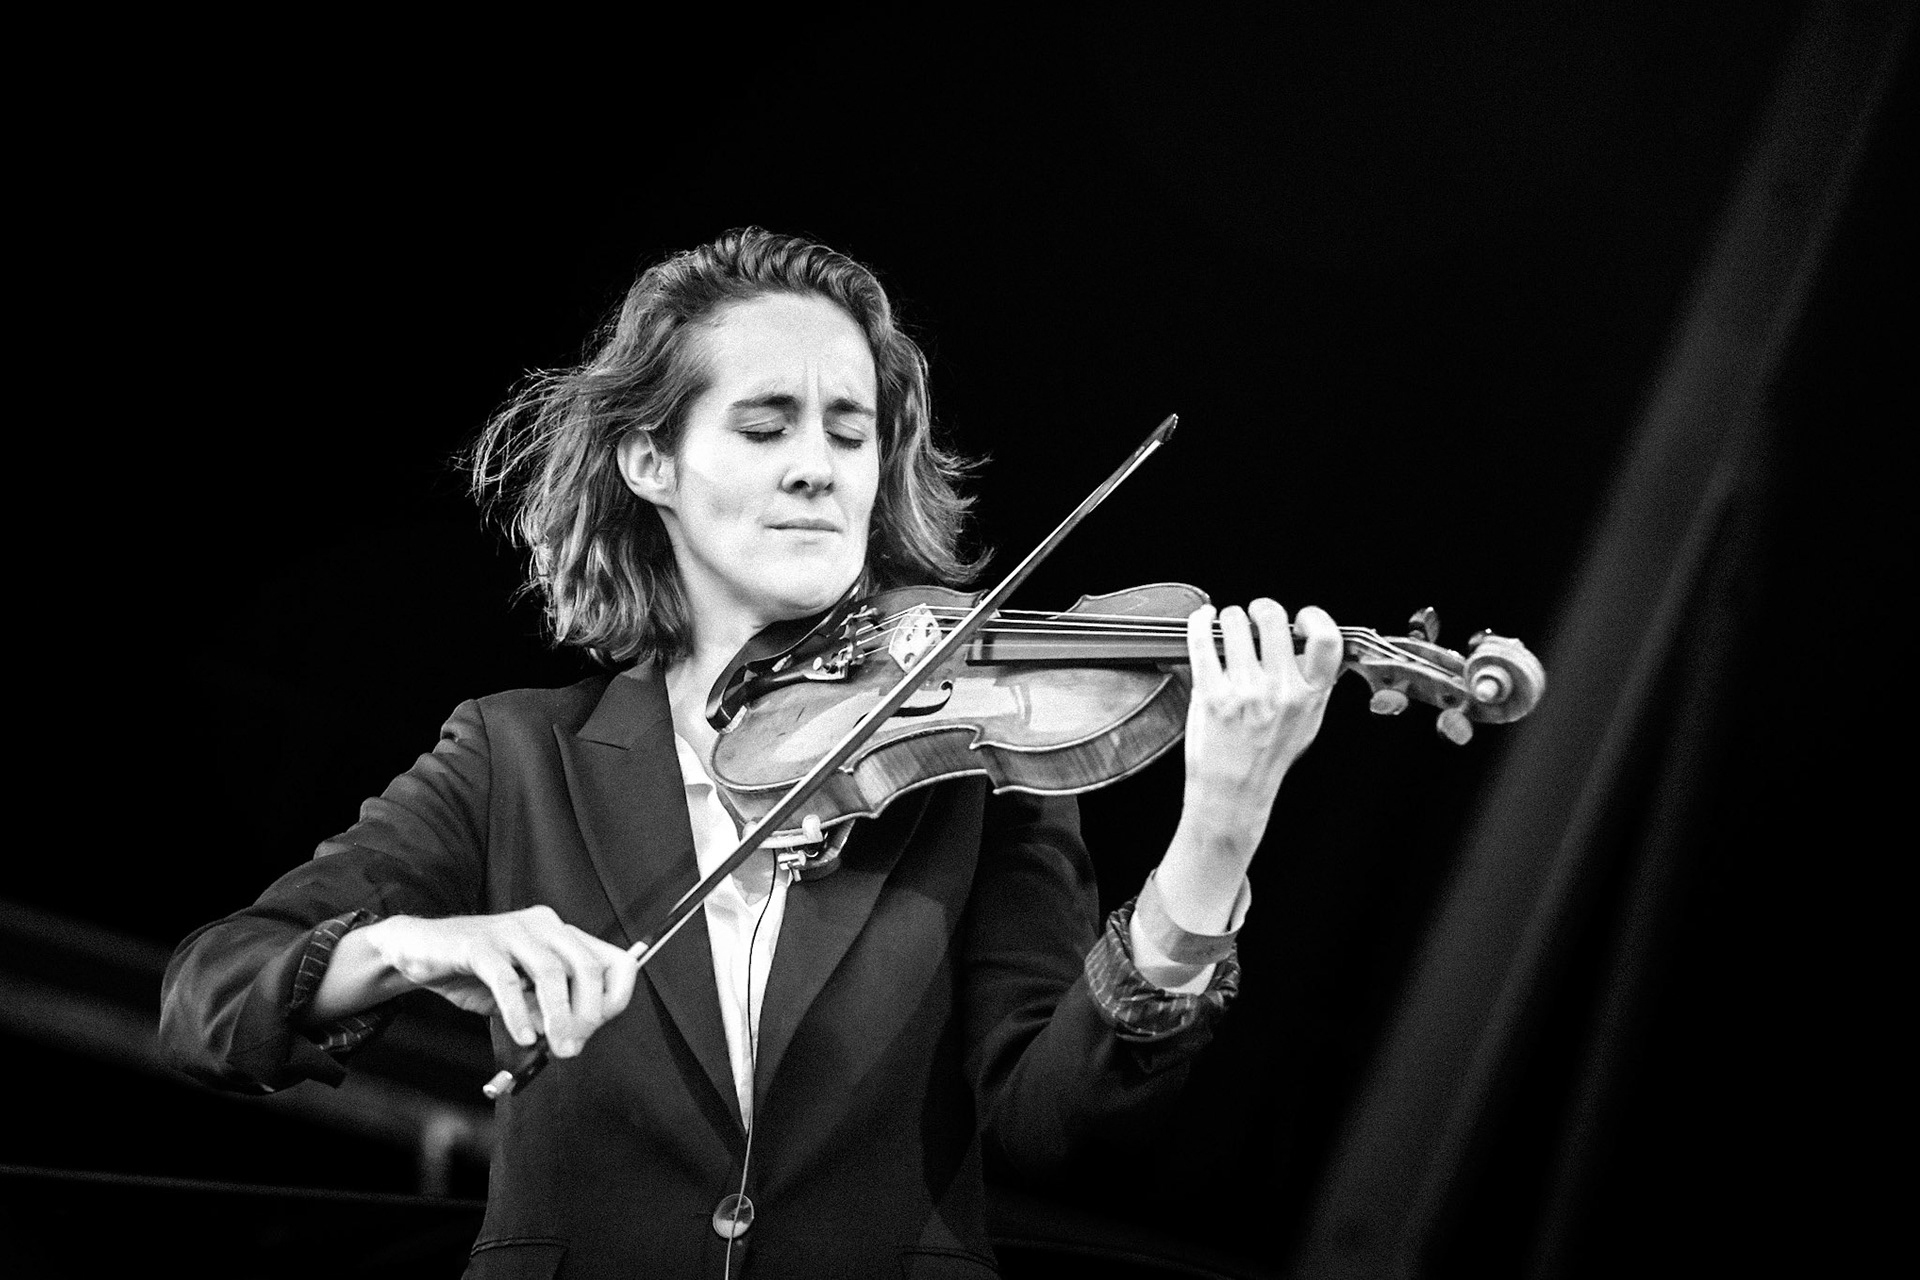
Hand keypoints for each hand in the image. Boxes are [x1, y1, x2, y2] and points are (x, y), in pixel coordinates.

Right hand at [358, 907, 638, 1057]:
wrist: (420, 951)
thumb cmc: (476, 972)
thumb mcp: (522, 994)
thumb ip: (548, 1009)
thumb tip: (573, 1037)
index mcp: (561, 934)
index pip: (613, 960)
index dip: (614, 997)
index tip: (599, 1029)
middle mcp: (544, 925)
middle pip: (586, 967)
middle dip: (588, 1013)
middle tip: (574, 1047)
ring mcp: (512, 931)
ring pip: (551, 973)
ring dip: (558, 1017)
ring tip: (557, 1047)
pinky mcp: (479, 944)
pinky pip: (506, 980)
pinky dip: (518, 1013)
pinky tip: (524, 1035)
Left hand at [1174, 599, 1341, 871]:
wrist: (1233, 793)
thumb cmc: (1267, 758)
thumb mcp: (1307, 723)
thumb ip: (1313, 685)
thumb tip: (1315, 646)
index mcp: (1310, 696)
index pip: (1326, 640)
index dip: (1314, 617)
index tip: (1300, 618)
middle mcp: (1280, 691)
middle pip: (1275, 620)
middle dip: (1262, 608)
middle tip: (1255, 614)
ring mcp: (1245, 692)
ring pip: (1236, 623)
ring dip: (1230, 616)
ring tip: (1228, 623)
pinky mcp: (1211, 694)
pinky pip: (1202, 641)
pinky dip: (1200, 621)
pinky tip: (1202, 618)